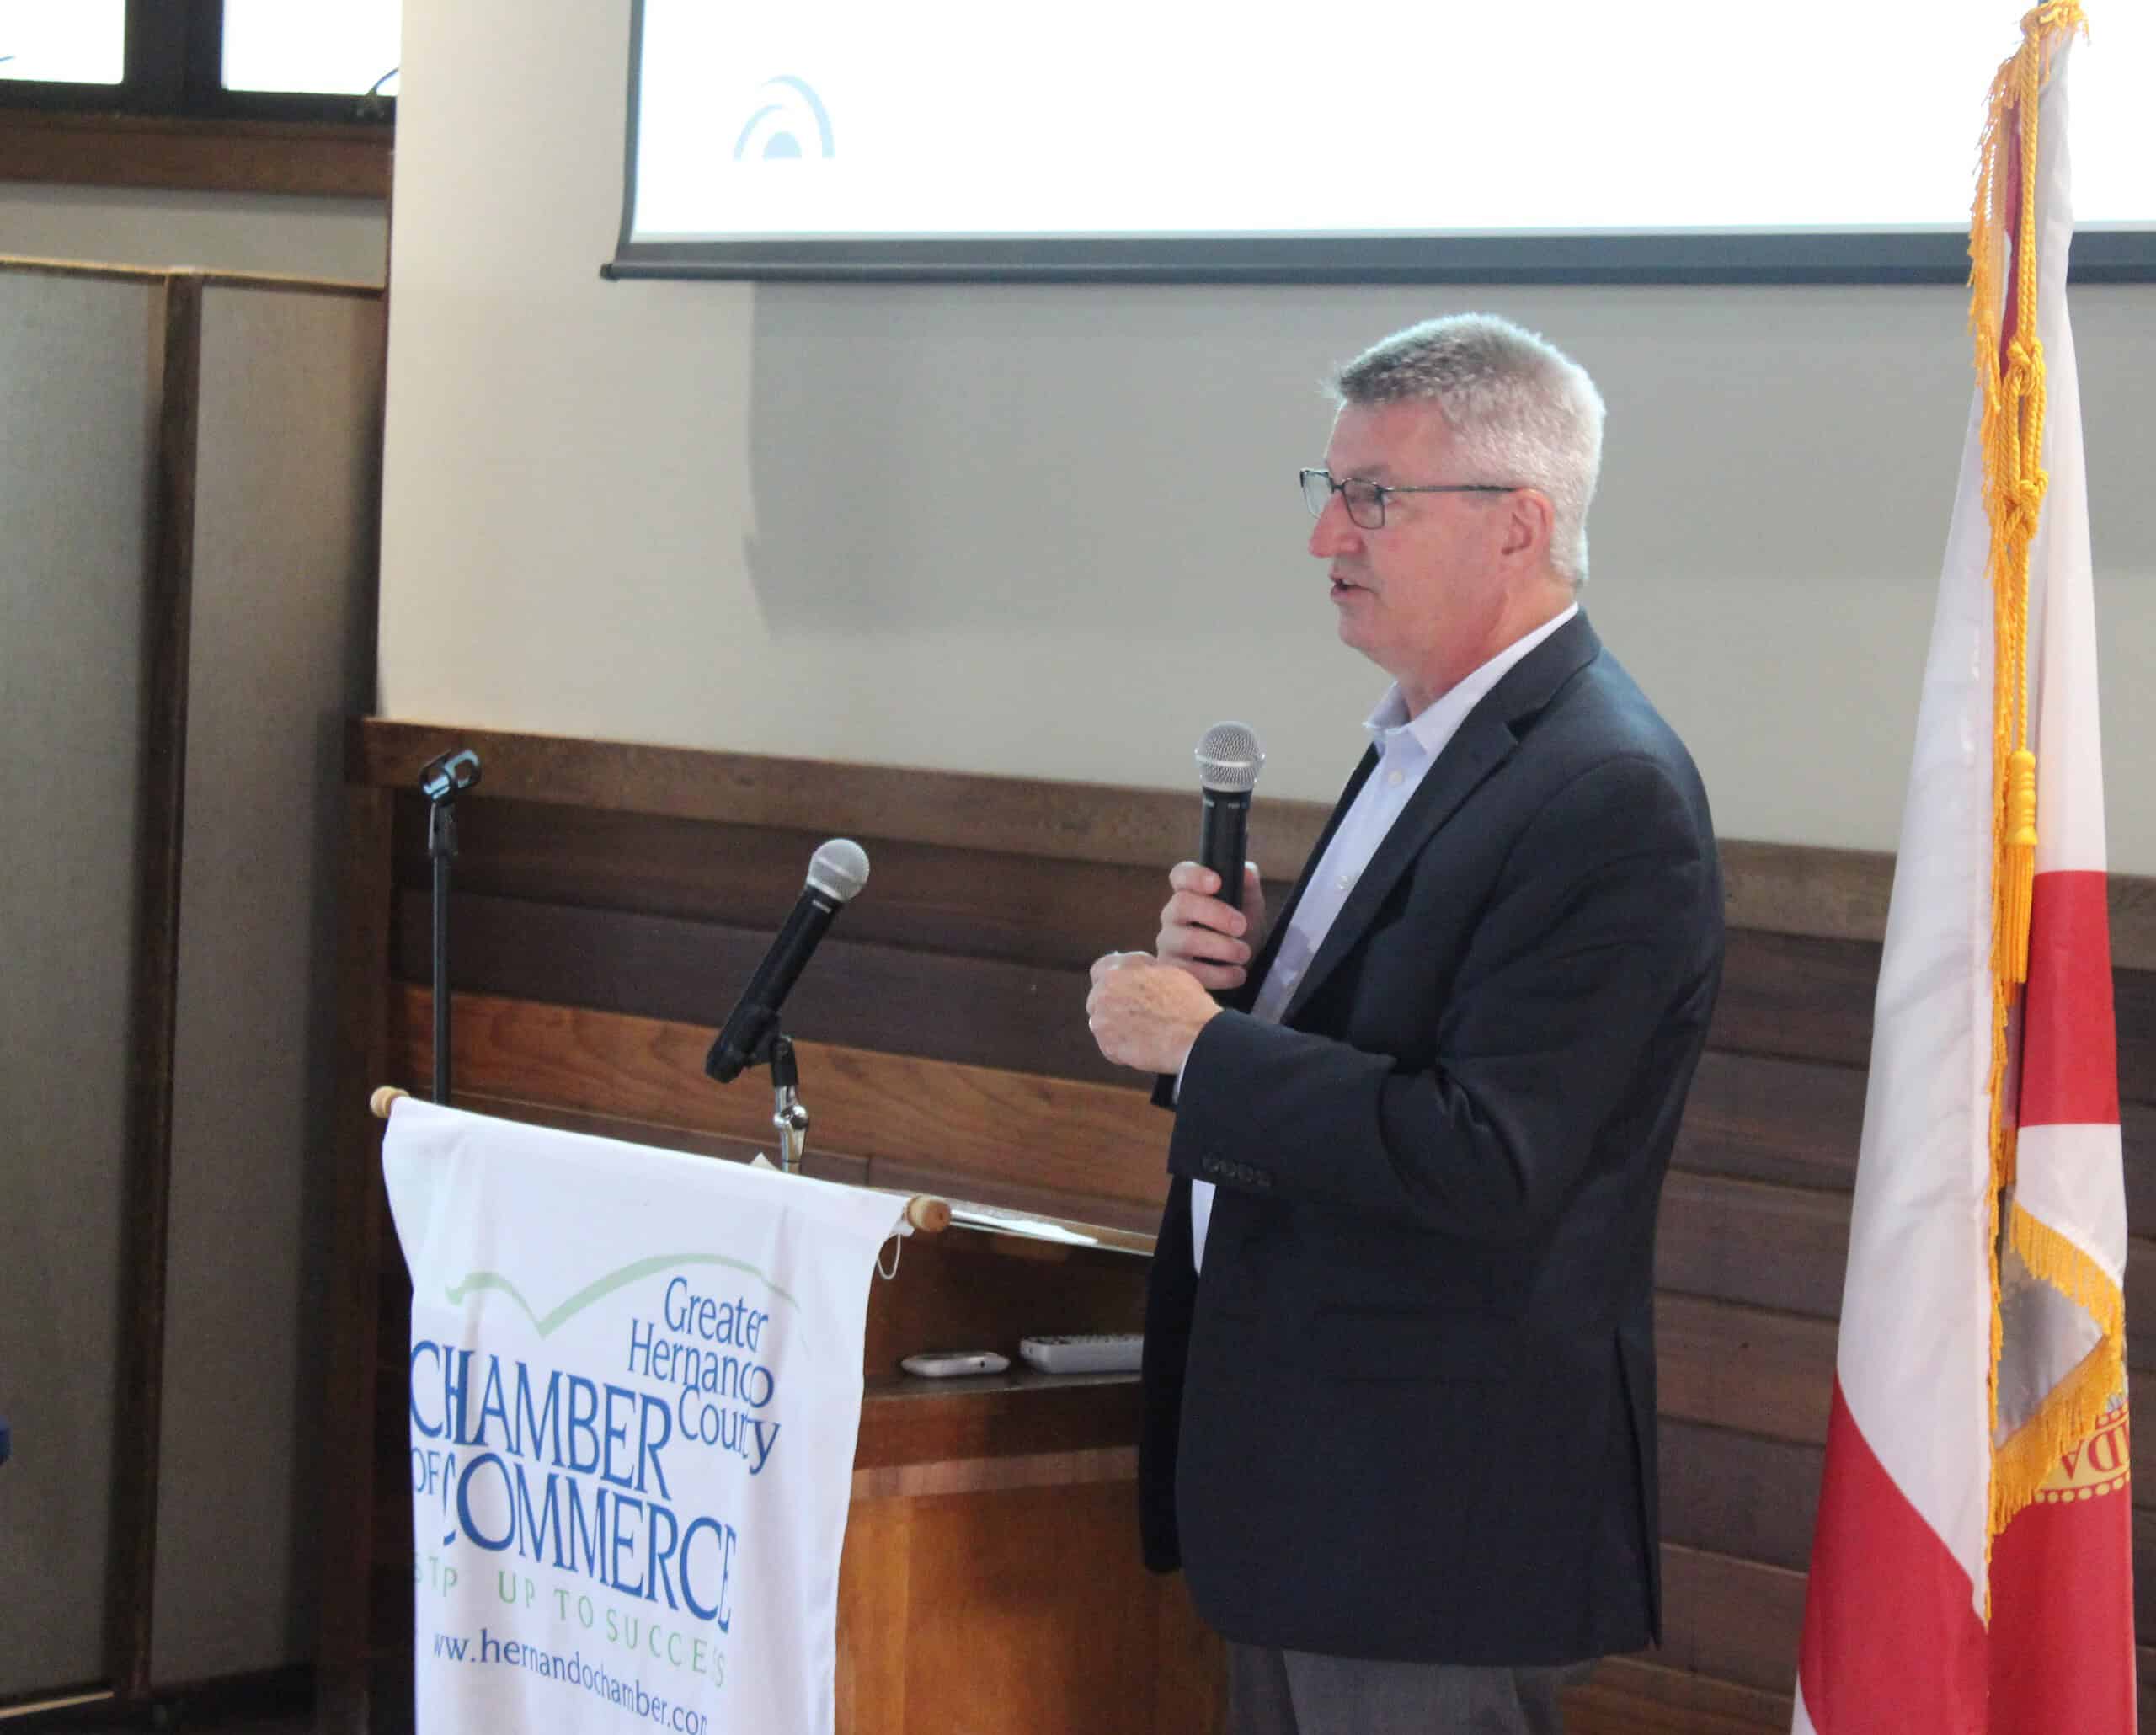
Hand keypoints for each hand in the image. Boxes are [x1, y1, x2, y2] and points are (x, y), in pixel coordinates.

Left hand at [1086, 951, 1221, 1074]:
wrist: (1194, 1037)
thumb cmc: (1188, 1003)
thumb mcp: (1168, 970)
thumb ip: (1144, 969)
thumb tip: (1140, 972)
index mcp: (1118, 970)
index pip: (1100, 969)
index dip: (1114, 978)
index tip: (1124, 985)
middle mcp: (1103, 992)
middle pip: (1098, 997)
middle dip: (1113, 1003)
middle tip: (1137, 1013)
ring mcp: (1102, 1020)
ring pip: (1102, 1022)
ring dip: (1116, 1025)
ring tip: (1143, 1031)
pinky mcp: (1107, 1046)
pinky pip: (1110, 1046)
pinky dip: (1122, 1048)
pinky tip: (1143, 1046)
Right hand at [1156, 860, 1265, 992]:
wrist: (1241, 969)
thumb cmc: (1240, 932)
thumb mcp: (1250, 907)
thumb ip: (1248, 886)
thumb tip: (1246, 871)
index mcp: (1189, 892)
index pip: (1181, 875)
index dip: (1195, 876)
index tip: (1217, 882)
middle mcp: (1172, 915)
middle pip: (1181, 904)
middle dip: (1215, 914)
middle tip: (1241, 925)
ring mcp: (1168, 943)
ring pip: (1186, 940)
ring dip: (1221, 947)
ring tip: (1244, 953)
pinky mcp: (1172, 971)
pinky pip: (1189, 972)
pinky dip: (1218, 974)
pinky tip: (1237, 974)